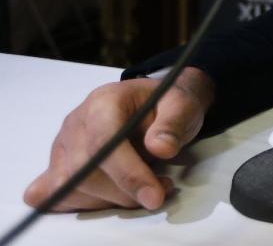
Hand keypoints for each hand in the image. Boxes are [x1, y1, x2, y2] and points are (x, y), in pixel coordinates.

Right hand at [23, 67, 214, 211]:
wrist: (153, 102)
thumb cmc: (165, 104)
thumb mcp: (182, 104)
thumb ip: (173, 123)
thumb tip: (161, 149)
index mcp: (103, 102)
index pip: (103, 143)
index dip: (128, 174)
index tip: (154, 196)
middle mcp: (76, 123)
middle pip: (83, 172)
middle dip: (123, 192)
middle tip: (158, 191)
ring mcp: (63, 146)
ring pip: (70, 188)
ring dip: (109, 200)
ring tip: (145, 189)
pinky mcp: (58, 165)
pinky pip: (56, 196)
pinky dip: (84, 204)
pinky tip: (113, 196)